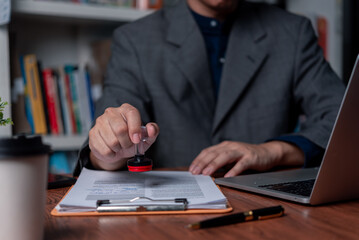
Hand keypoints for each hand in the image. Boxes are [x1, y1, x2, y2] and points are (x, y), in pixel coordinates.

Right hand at [88, 103, 158, 169]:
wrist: (117, 150)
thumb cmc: (132, 140)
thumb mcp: (145, 137)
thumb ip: (152, 132)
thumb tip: (151, 128)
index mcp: (126, 109)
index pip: (132, 114)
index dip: (135, 129)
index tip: (137, 140)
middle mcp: (111, 112)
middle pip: (120, 129)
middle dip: (127, 142)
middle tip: (128, 145)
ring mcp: (100, 122)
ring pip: (112, 141)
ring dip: (119, 149)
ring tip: (120, 146)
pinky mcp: (92, 133)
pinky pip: (104, 149)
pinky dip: (111, 154)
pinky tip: (112, 150)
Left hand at [189, 141, 303, 177]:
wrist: (268, 153)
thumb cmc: (247, 157)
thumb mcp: (231, 157)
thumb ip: (220, 162)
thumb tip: (205, 171)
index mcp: (225, 146)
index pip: (208, 151)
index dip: (199, 160)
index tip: (191, 169)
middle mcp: (231, 146)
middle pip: (214, 153)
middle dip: (203, 163)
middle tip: (195, 172)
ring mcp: (241, 151)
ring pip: (225, 156)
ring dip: (214, 165)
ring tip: (206, 173)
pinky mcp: (251, 158)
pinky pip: (241, 164)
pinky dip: (233, 170)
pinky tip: (227, 176)